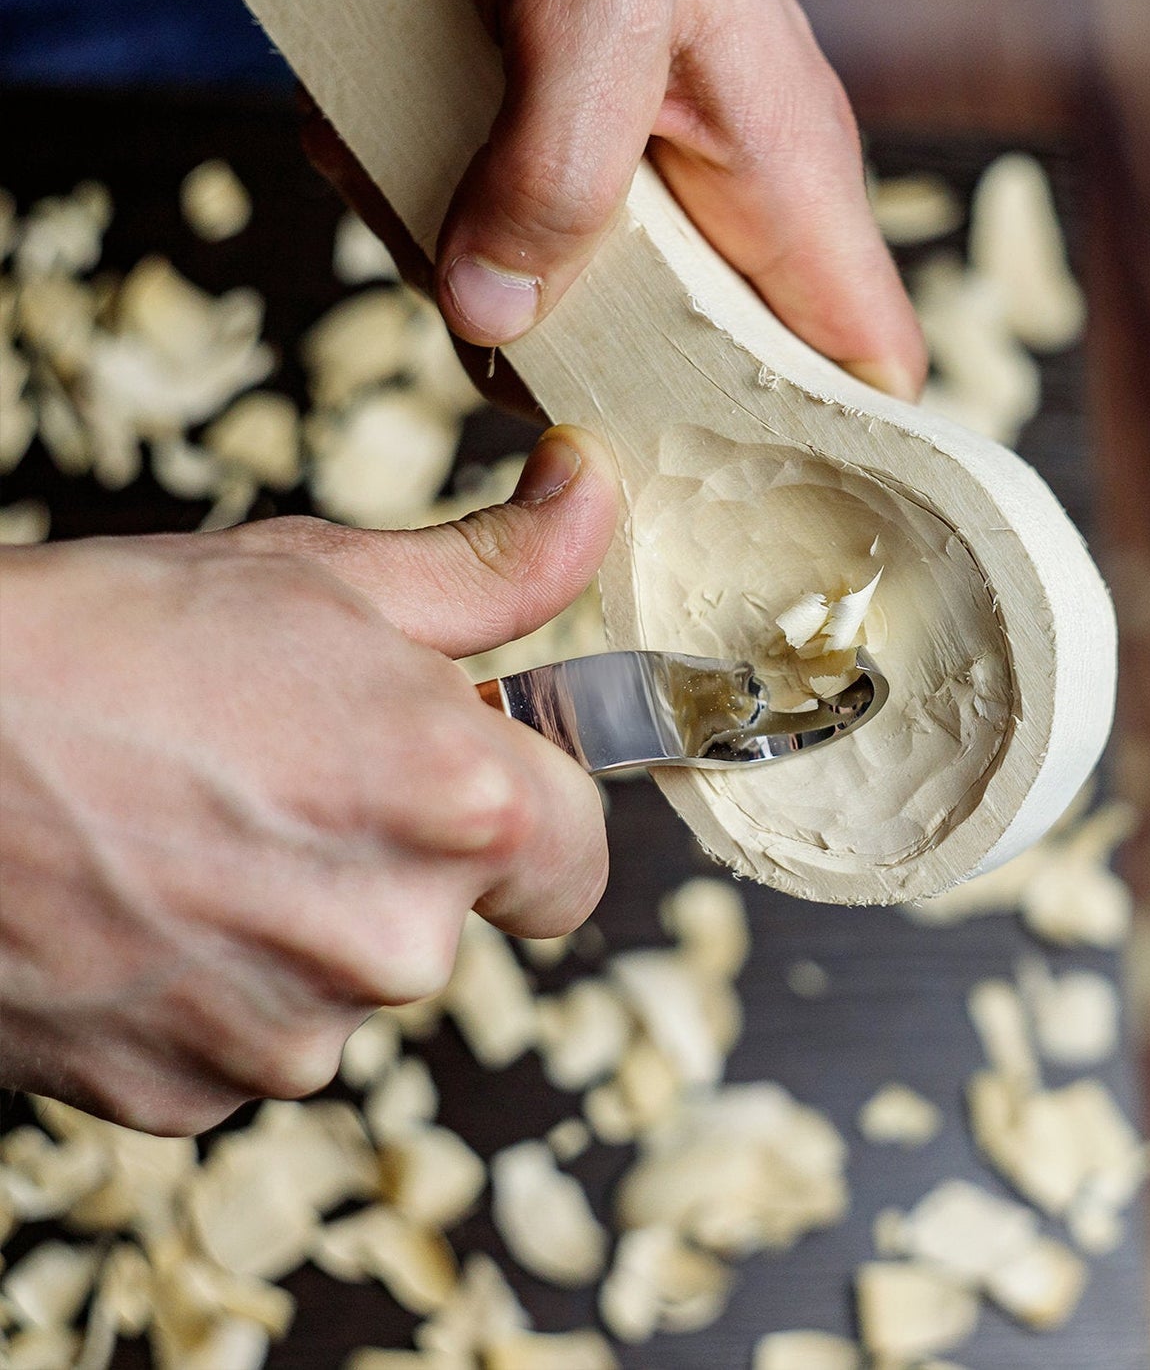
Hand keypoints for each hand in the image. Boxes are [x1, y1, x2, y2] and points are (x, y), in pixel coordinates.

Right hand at [0, 427, 615, 1134]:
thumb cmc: (113, 641)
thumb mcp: (327, 575)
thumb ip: (495, 564)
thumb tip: (590, 497)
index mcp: (461, 808)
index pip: (578, 858)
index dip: (532, 816)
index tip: (476, 783)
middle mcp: (397, 943)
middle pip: (456, 916)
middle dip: (400, 854)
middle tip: (287, 773)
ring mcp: (291, 1036)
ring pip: (349, 979)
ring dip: (304, 920)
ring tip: (196, 828)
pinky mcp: (191, 1099)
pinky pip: (252, 1038)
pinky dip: (218, 984)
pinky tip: (145, 901)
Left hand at [308, 0, 925, 402]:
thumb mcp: (583, 5)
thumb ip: (556, 168)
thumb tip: (494, 318)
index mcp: (789, 190)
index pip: (863, 371)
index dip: (831, 457)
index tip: (741, 522)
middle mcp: (732, 213)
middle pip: (694, 378)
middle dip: (585, 372)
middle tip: (489, 318)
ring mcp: (654, 199)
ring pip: (586, 322)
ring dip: (485, 285)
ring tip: (423, 186)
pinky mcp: (576, 176)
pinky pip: (521, 251)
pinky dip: (445, 218)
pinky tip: (400, 148)